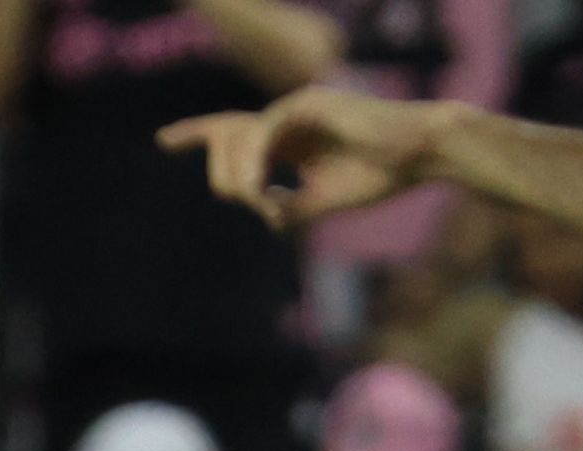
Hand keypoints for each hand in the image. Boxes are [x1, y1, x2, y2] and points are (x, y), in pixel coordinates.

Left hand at [160, 87, 462, 228]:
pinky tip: (262, 187)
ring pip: (242, 138)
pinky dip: (258, 162)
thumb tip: (265, 215)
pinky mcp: (309, 104)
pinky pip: (266, 132)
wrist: (419, 153)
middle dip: (226, 177)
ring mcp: (296, 106)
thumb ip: (291, 208)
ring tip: (264, 202)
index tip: (163, 140)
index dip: (197, 134)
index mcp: (289, 136)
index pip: (233, 131)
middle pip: (227, 138)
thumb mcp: (326, 201)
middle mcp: (287, 116)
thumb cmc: (382, 173)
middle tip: (260, 205)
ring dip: (243, 178)